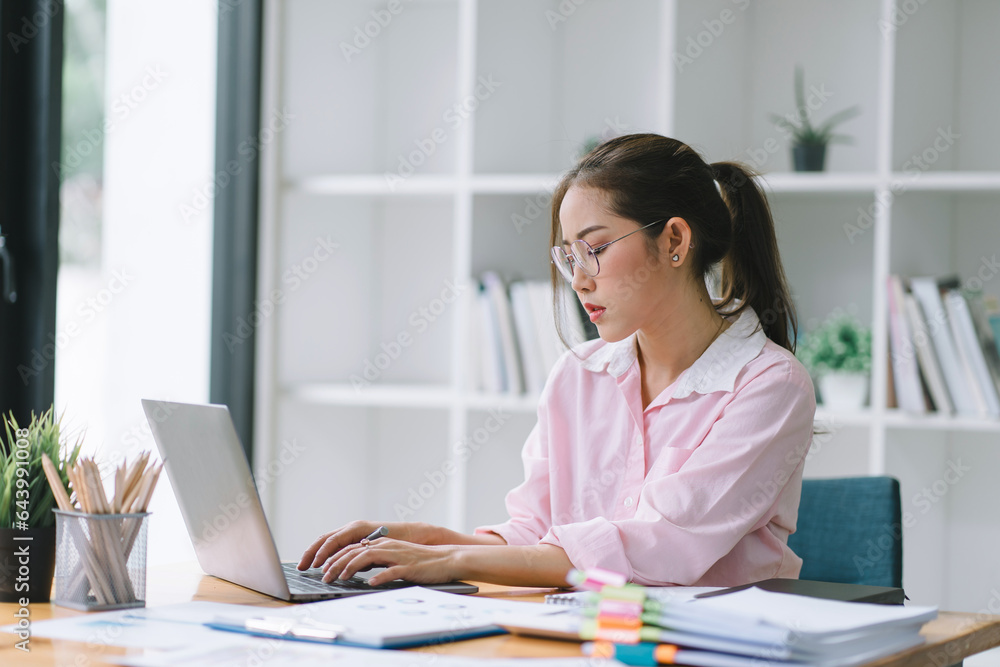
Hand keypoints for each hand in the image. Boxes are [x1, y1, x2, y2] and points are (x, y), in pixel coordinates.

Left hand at [297, 521, 435, 569]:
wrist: (445, 559)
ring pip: (368, 557)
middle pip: (354, 552)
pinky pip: (391, 571)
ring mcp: (397, 556)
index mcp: (381, 544)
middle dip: (336, 564)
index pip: (352, 548)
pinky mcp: (408, 567)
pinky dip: (379, 576)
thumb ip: (375, 559)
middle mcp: (386, 546)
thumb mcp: (393, 558)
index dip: (335, 558)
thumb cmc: (418, 561)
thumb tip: (355, 566)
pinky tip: (370, 583)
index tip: (321, 569)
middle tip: (323, 577)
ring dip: (351, 568)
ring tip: (339, 578)